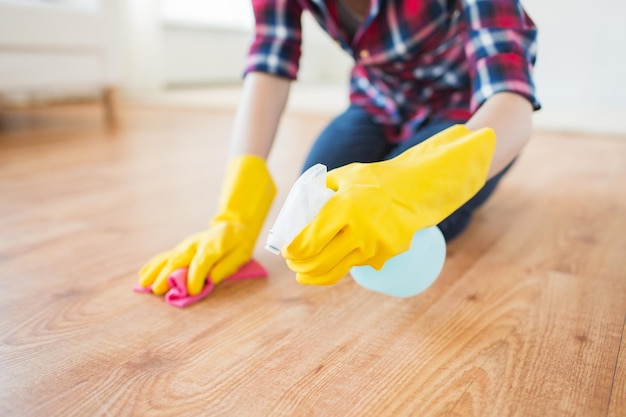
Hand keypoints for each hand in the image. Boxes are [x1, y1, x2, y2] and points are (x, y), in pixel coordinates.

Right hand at [138, 155, 275, 295]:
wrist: (232, 225)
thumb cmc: (238, 243)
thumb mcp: (241, 254)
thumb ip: (226, 266)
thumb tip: (211, 279)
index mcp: (213, 246)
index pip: (201, 262)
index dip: (195, 277)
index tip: (192, 292)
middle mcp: (195, 245)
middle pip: (178, 260)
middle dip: (167, 276)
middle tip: (158, 291)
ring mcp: (185, 246)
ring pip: (167, 258)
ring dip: (155, 271)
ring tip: (144, 284)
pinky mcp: (180, 248)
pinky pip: (164, 257)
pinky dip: (153, 266)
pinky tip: (142, 275)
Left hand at [283, 125, 495, 284]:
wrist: (416, 190)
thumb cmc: (374, 180)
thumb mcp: (343, 176)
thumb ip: (319, 189)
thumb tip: (296, 206)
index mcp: (343, 208)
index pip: (308, 241)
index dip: (292, 251)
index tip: (286, 251)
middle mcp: (358, 231)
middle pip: (318, 263)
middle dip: (299, 267)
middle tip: (293, 263)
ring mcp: (372, 247)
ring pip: (334, 272)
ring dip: (314, 275)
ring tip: (303, 273)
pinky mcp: (383, 256)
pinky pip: (355, 265)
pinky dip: (342, 263)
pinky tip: (338, 255)